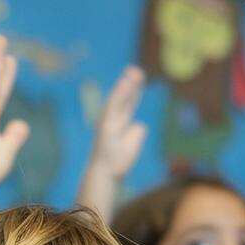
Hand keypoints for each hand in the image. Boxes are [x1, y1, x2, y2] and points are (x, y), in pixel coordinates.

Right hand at [86, 65, 146, 180]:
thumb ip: (136, 132)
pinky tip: (125, 84)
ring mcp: (107, 121)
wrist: (106, 174)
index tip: (139, 76)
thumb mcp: (132, 143)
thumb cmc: (117, 162)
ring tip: (131, 74)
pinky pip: (113, 107)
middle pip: (123, 97)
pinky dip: (119, 95)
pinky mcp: (105, 126)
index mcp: (119, 122)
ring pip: (117, 100)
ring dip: (124, 86)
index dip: (134, 89)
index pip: (129, 102)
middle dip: (130, 83)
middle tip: (136, 70)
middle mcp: (112, 119)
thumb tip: (140, 125)